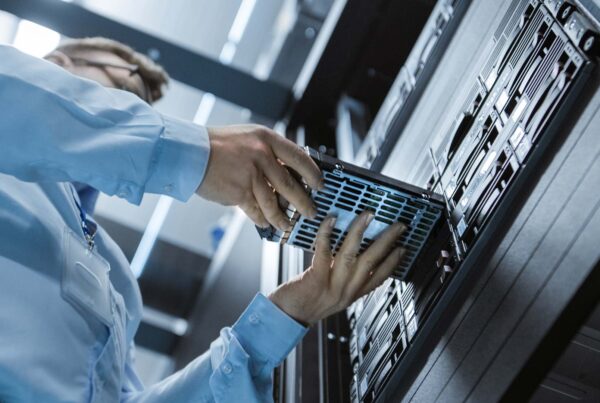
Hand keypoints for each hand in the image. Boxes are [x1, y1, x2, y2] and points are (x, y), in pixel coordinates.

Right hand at [197, 125, 323, 229]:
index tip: (320, 185)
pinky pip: (256, 210)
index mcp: (267, 139)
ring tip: (287, 224)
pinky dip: (262, 219)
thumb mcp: (248, 137)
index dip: (312, 173)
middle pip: (291, 184)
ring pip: (274, 202)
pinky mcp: (239, 192)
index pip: (299, 157)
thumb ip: (267, 151)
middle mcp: (262, 155)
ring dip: (282, 217)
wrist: (189, 152)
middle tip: (310, 212)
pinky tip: (265, 223)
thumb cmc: (216, 144)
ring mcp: (251, 174)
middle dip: (304, 202)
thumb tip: (286, 172)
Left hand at [268, 212, 405, 325]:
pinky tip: (331, 220)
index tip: (403, 248)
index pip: (379, 278)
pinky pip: (324, 252)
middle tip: (397, 226)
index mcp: (351, 295)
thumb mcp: (333, 296)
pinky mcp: (315, 279)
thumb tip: (353, 256)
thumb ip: (344, 280)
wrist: (284, 318)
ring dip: (360, 232)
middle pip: (371, 262)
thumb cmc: (305, 304)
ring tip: (369, 216)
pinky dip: (327, 234)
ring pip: (351, 255)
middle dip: (387, 241)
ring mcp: (332, 286)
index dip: (393, 263)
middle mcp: (345, 291)